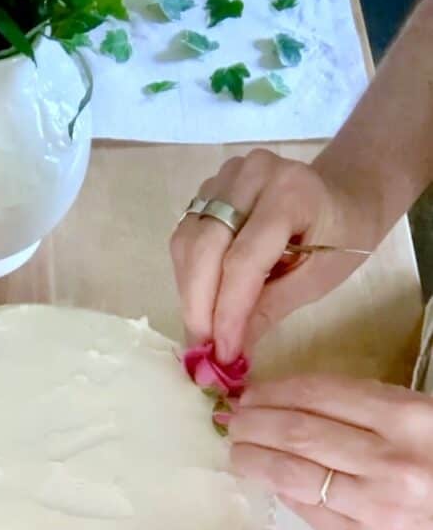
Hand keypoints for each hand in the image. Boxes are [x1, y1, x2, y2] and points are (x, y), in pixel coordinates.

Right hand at [170, 149, 380, 361]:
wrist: (344, 195)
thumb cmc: (342, 238)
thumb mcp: (317, 279)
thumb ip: (270, 310)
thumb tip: (230, 353)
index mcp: (289, 193)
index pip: (243, 259)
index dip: (227, 311)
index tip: (223, 354)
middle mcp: (250, 175)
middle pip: (204, 248)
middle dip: (199, 307)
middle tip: (203, 350)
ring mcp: (225, 178)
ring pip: (187, 244)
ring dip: (189, 295)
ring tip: (203, 332)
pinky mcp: (208, 190)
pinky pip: (185, 239)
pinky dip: (188, 278)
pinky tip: (202, 304)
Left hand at [227, 374, 432, 529]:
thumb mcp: (423, 421)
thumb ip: (371, 411)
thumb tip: (295, 407)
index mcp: (408, 418)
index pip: (322, 394)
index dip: (277, 391)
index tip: (253, 391)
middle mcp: (390, 461)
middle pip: (298, 432)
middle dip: (255, 422)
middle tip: (232, 419)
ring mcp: (375, 506)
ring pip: (293, 474)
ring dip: (254, 458)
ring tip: (236, 449)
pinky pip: (310, 511)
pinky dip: (282, 492)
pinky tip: (268, 480)